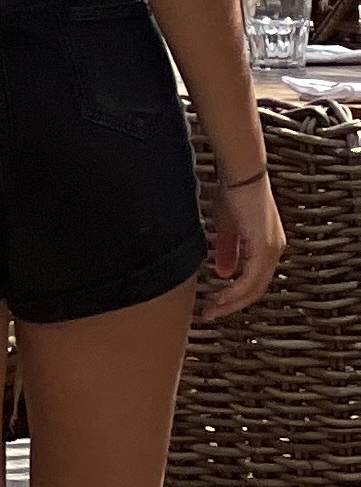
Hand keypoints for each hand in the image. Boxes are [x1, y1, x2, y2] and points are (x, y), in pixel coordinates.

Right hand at [202, 169, 284, 318]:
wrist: (241, 173)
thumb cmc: (233, 192)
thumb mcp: (227, 227)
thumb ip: (228, 251)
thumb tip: (224, 274)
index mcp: (267, 246)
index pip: (254, 279)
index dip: (235, 294)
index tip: (215, 303)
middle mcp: (275, 250)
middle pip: (257, 289)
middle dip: (233, 304)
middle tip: (212, 313)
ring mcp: (272, 250)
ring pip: (255, 287)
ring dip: (233, 300)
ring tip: (214, 308)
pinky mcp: (265, 247)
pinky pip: (252, 278)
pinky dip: (236, 289)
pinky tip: (222, 294)